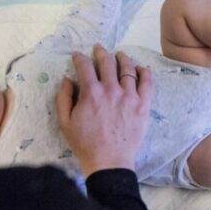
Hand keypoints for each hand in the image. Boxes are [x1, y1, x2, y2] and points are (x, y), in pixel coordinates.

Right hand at [55, 44, 151, 176]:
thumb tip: (66, 79)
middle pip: (107, 63)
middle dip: (100, 53)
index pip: (85, 66)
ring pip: (128, 69)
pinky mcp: (143, 105)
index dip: (80, 58)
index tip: (78, 55)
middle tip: (98, 49)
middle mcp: (111, 90)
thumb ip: (63, 98)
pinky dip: (144, 72)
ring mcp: (129, 96)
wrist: (109, 160)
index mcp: (91, 93)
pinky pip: (147, 82)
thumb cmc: (84, 143)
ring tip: (120, 55)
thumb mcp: (64, 122)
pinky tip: (140, 68)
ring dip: (123, 59)